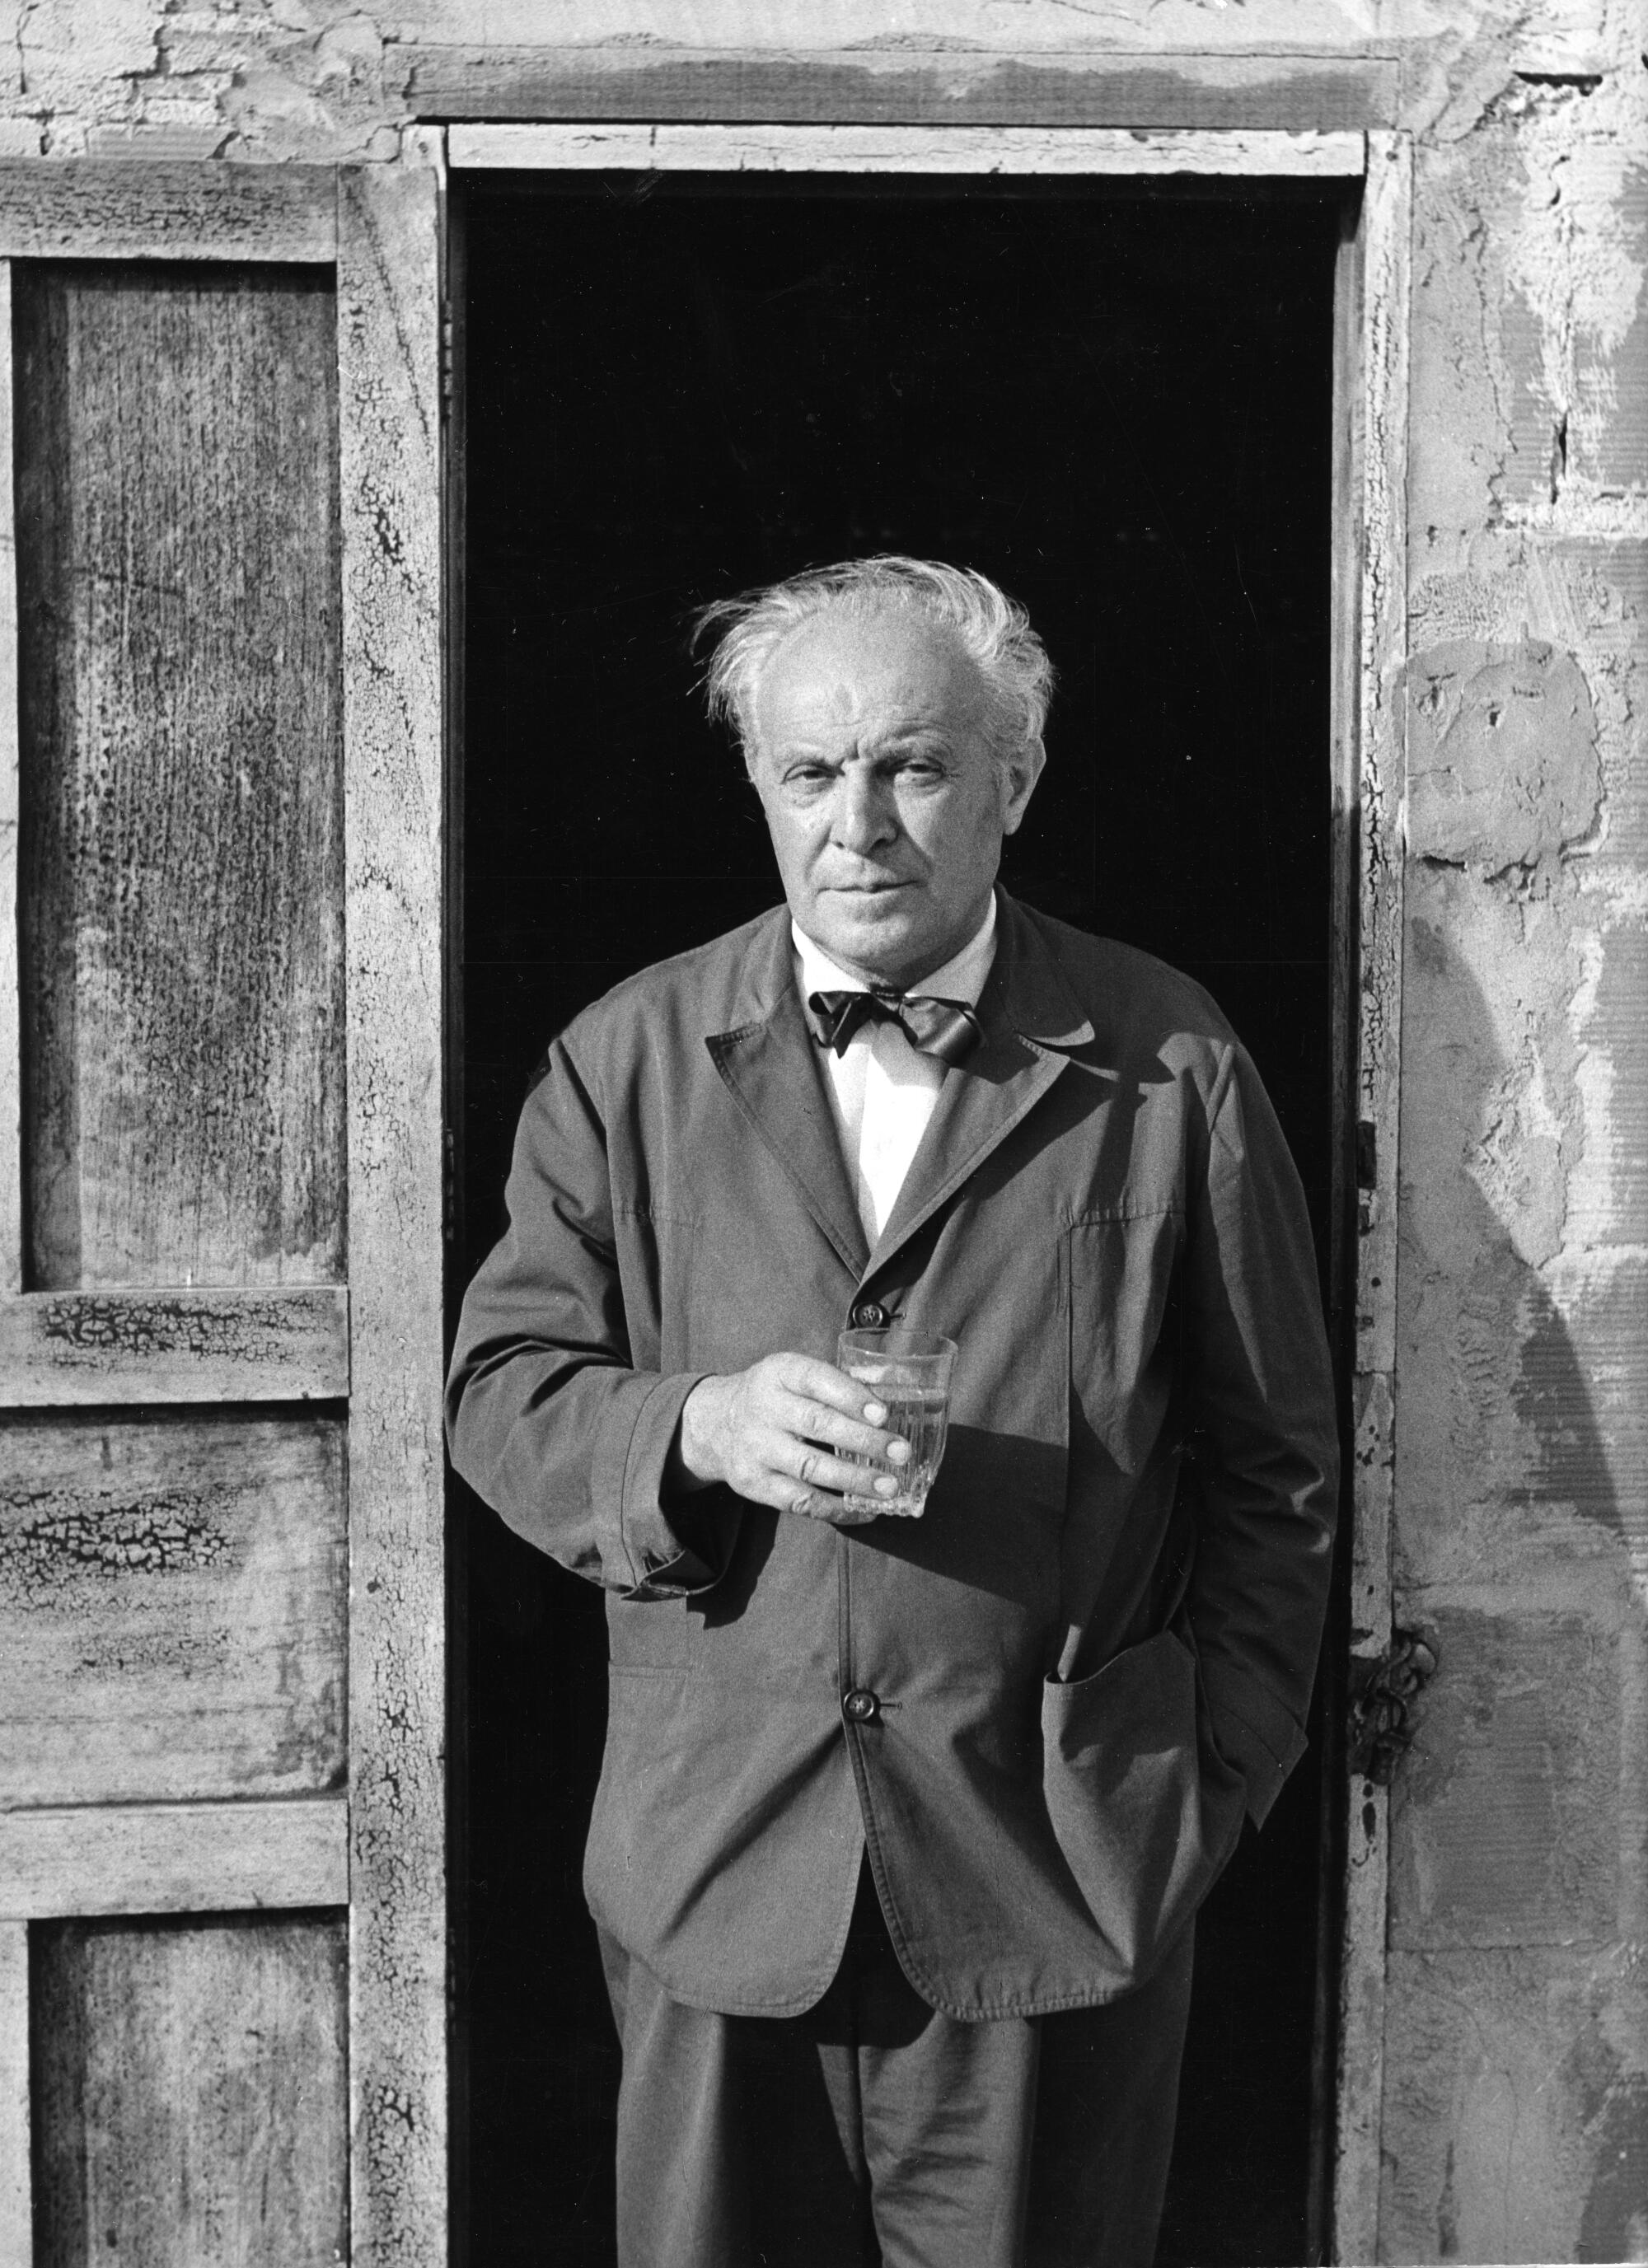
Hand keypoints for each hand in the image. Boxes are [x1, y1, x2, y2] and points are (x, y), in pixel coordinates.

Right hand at [675, 1352, 911, 1524]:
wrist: (714, 1424)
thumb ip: (834, 1383)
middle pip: (817, 1425)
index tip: (883, 1414)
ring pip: (810, 1468)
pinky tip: (863, 1509)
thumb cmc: (773, 1396)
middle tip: (900, 1453)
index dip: (852, 1397)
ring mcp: (756, 1449)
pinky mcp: (754, 1484)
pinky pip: (799, 1501)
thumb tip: (889, 1403)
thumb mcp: (791, 1373)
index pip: (816, 1380)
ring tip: (888, 1487)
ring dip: (854, 1480)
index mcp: (779, 1373)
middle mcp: (763, 1408)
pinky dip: (835, 1509)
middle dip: (863, 1440)